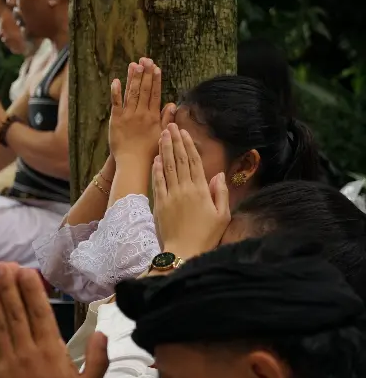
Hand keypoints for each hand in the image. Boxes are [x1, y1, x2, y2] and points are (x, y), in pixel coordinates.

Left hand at [0, 263, 108, 377]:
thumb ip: (98, 360)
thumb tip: (102, 334)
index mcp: (51, 351)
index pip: (39, 312)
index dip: (30, 289)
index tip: (24, 270)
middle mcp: (27, 349)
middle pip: (16, 311)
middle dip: (8, 286)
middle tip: (2, 265)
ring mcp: (8, 359)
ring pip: (0, 322)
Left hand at [109, 58, 170, 164]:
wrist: (132, 163)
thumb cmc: (149, 151)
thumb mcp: (162, 134)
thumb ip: (167, 118)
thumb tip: (172, 103)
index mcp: (153, 116)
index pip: (155, 94)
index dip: (155, 80)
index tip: (156, 67)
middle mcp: (141, 114)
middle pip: (144, 90)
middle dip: (145, 74)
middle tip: (145, 59)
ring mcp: (128, 116)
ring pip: (131, 94)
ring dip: (133, 78)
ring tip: (134, 64)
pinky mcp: (115, 121)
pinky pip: (115, 104)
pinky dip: (116, 92)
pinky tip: (116, 80)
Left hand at [152, 123, 230, 259]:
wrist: (184, 252)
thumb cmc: (206, 236)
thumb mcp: (222, 215)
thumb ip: (220, 193)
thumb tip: (219, 174)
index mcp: (201, 191)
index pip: (194, 162)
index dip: (189, 146)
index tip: (184, 133)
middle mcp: (184, 190)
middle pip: (179, 160)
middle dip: (174, 141)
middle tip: (170, 125)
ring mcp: (170, 196)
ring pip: (167, 168)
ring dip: (164, 150)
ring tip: (162, 135)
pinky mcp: (159, 204)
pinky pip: (158, 182)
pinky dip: (156, 169)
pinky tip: (155, 158)